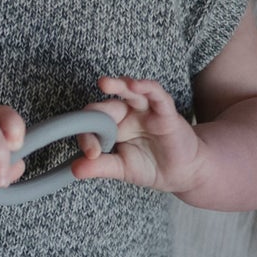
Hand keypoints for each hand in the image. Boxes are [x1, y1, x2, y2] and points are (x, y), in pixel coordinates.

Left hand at [72, 77, 203, 192]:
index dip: (87, 136)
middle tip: (87, 123)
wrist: (182, 173)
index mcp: (111, 128)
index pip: (92, 124)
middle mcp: (126, 115)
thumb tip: (74, 169)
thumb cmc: (150, 167)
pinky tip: (135, 85)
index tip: (90, 154)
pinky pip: (156, 94)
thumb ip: (100, 167)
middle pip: (106, 105)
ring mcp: (145, 110)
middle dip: (96, 112)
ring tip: (105, 83)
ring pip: (129, 92)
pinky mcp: (165, 111)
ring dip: (117, 85)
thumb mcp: (121, 169)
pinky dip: (146, 87)